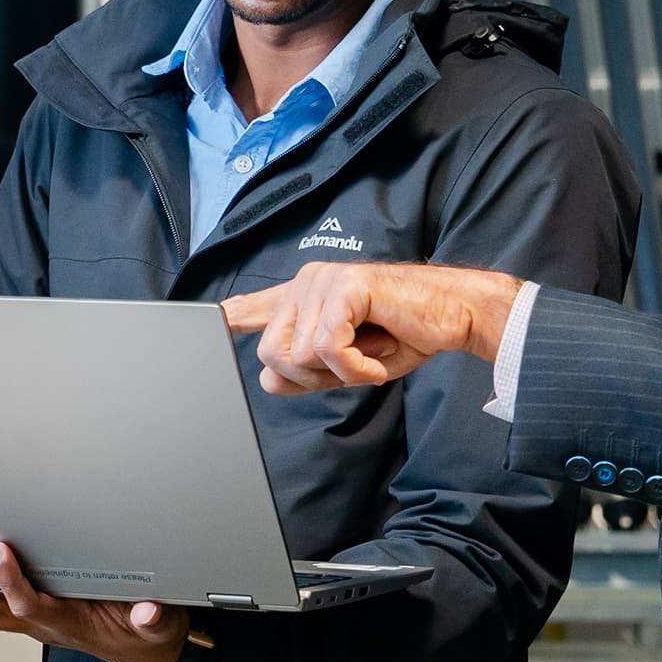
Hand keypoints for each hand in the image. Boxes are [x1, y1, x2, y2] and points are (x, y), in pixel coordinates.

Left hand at [0, 538, 190, 661]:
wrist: (138, 650)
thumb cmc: (140, 629)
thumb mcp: (157, 623)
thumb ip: (154, 618)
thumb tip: (147, 612)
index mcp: (66, 620)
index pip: (32, 602)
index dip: (12, 580)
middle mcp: (37, 623)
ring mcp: (24, 621)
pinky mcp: (19, 615)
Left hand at [220, 262, 525, 394]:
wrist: (455, 317)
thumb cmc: (405, 335)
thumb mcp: (348, 365)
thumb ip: (307, 372)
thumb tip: (270, 380)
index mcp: (304, 298)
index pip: (254, 308)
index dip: (227, 318)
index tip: (206, 323)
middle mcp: (306, 283)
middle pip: (272, 353)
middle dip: (311, 376)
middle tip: (353, 364)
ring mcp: (323, 281)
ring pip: (298, 355)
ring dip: (341, 372)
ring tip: (372, 351)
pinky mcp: (345, 287)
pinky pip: (327, 350)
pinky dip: (357, 368)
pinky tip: (380, 354)